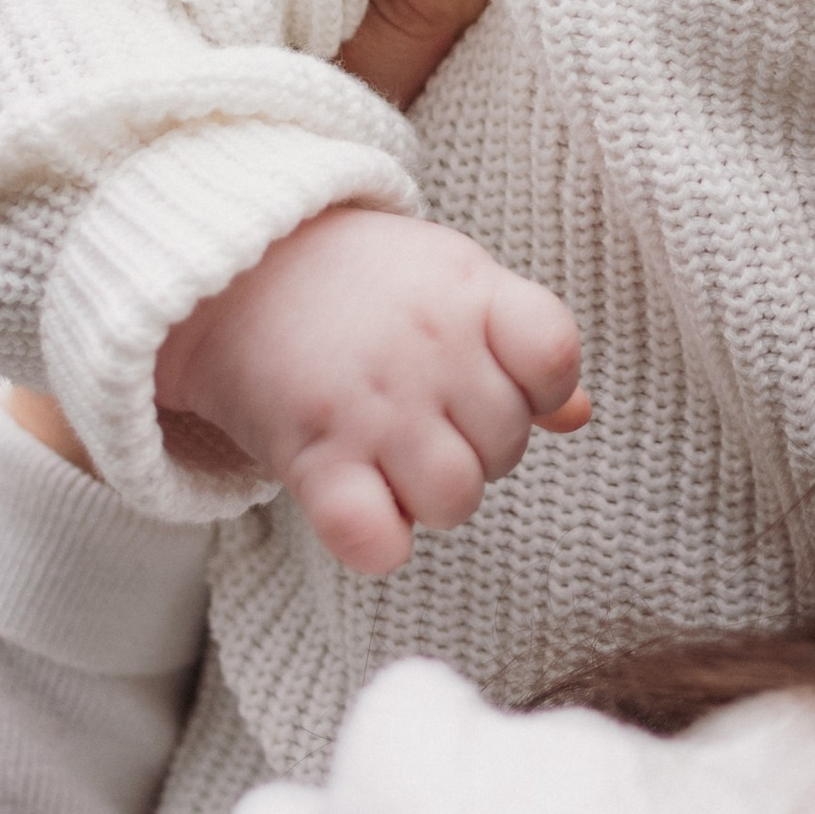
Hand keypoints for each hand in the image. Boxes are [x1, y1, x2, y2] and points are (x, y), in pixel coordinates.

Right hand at [153, 203, 587, 576]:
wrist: (236, 269)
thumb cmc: (361, 282)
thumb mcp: (451, 281)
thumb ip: (519, 343)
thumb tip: (578, 414)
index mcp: (469, 294)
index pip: (554, 356)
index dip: (543, 387)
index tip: (503, 380)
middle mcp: (427, 350)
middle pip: (507, 446)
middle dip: (480, 450)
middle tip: (430, 422)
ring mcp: (371, 404)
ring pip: (456, 500)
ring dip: (434, 499)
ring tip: (398, 464)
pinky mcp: (314, 456)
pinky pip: (373, 536)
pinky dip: (379, 543)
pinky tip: (365, 509)